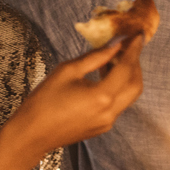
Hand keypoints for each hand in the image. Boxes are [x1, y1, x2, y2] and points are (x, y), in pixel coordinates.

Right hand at [14, 35, 144, 154]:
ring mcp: (108, 122)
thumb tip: (115, 44)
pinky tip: (104, 77)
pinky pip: (118, 105)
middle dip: (135, 64)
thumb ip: (95, 57)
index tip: (137, 35)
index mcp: (102, 96)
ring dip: (127, 77)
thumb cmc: (44, 100)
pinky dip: (117, 89)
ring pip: (129, 96)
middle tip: (127, 47)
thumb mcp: (67, 71)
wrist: (32, 134)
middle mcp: (110, 112)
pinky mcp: (102, 127)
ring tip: (114, 60)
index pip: (127, 68)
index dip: (134, 49)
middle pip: (136, 85)